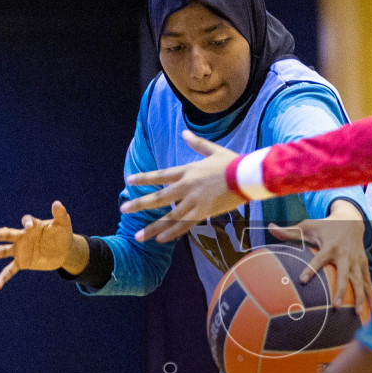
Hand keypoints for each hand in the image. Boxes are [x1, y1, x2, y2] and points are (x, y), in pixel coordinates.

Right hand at [0, 201, 77, 289]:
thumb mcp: (63, 224)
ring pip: (4, 251)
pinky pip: (10, 270)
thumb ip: (60, 214)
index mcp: (32, 226)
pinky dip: (3, 277)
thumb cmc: (62, 234)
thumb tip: (57, 203)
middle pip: (7, 234)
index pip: (26, 222)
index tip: (29, 227)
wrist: (63, 251)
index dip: (27, 223)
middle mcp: (22, 237)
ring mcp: (20, 250)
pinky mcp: (22, 262)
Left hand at [123, 130, 245, 242]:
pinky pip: (184, 225)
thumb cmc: (233, 163)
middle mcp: (186, 187)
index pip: (160, 175)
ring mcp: (193, 201)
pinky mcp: (203, 213)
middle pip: (158, 197)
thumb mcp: (213, 150)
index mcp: (188, 171)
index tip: (128, 180)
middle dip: (139, 204)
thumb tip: (185, 133)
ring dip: (152, 227)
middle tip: (124, 209)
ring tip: (138, 236)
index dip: (144, 178)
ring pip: (168, 217)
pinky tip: (160, 239)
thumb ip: (197, 143)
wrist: (247, 177)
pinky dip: (172, 233)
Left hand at [267, 204, 371, 325]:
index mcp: (330, 246)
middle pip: (345, 275)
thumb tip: (269, 228)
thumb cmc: (325, 225)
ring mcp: (356, 261)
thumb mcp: (307, 225)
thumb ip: (288, 231)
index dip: (311, 268)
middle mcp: (345, 255)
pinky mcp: (363, 265)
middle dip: (341, 290)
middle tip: (336, 305)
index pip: (319, 258)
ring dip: (360, 297)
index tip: (302, 280)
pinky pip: (368, 282)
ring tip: (357, 314)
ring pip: (359, 281)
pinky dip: (371, 295)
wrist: (351, 219)